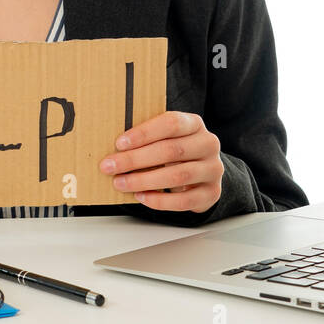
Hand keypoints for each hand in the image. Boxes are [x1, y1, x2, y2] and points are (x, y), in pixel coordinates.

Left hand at [97, 111, 222, 213]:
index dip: (144, 133)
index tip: (119, 143)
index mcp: (195, 124)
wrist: (203, 174)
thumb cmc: (177, 153)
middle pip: (171, 150)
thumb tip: (115, 147)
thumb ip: (148, 138)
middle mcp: (208, 144)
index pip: (171, 123)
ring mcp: (212, 169)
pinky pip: (184, 201)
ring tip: (121, 183)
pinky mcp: (211, 193)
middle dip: (135, 159)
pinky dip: (159, 200)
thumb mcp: (167, 138)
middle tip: (110, 166)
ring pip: (177, 176)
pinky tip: (141, 196)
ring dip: (143, 180)